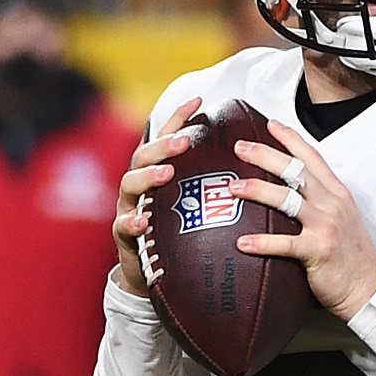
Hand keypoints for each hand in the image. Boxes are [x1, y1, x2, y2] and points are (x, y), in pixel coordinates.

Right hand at [111, 98, 200, 296]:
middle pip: (144, 156)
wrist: (149, 274)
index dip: (179, 119)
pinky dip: (131, 222)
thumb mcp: (195, 210)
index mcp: (157, 174)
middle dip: (163, 145)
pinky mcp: (122, 236)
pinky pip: (123, 226)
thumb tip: (253, 171)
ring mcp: (128, 208)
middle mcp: (139, 186)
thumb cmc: (177, 237)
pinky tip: (143, 221)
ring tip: (166, 174)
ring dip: (147, 176)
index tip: (198, 101)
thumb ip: (212, 190)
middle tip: (185, 141)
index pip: (166, 139)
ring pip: (129, 184)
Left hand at [232, 121, 375, 320]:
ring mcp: (326, 226)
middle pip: (295, 171)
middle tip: (240, 147)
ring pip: (287, 199)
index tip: (270, 124)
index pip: (312, 157)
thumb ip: (321, 202)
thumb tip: (291, 193)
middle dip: (265, 155)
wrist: (370, 287)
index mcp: (337, 194)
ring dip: (257, 190)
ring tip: (233, 188)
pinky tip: (241, 243)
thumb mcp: (342, 219)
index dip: (290, 138)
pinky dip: (261, 243)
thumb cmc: (352, 257)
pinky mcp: (318, 251)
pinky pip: (284, 243)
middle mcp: (332, 204)